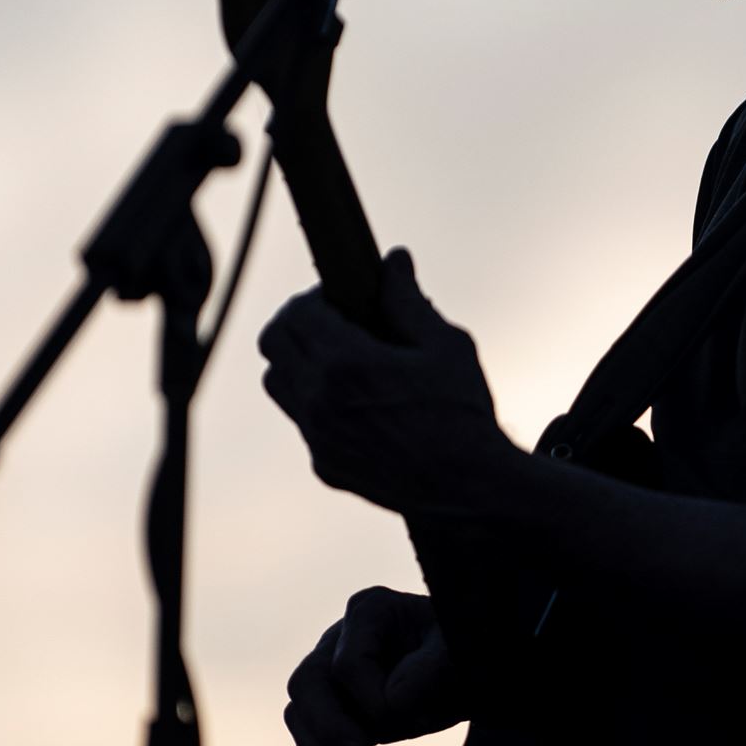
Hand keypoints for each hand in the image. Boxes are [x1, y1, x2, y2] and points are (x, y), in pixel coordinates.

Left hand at [258, 248, 516, 516]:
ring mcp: (318, 438)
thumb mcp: (446, 345)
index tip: (342, 297)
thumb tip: (394, 259)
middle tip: (333, 321)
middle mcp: (320, 402)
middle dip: (297, 323)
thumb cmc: (464, 411)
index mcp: (346, 364)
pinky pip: (303, 423)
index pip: (295, 312)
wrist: (473, 485)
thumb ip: (408, 300)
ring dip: (297, 362)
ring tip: (339, 359)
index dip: (315, 296)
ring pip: (277, 384)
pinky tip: (358, 403)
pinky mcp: (325, 466)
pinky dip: (317, 404)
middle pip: (272, 344)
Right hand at [284, 586, 470, 745]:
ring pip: (300, 710)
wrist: (469, 671)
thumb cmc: (463, 651)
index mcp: (371, 610)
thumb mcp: (458, 654)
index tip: (415, 716)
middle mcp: (341, 637)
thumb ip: (429, 671)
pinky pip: (310, 732)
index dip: (372, 698)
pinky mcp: (335, 704)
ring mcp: (332, 671)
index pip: (348, 662)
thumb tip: (391, 702)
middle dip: (330, 725)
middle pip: (308, 682)